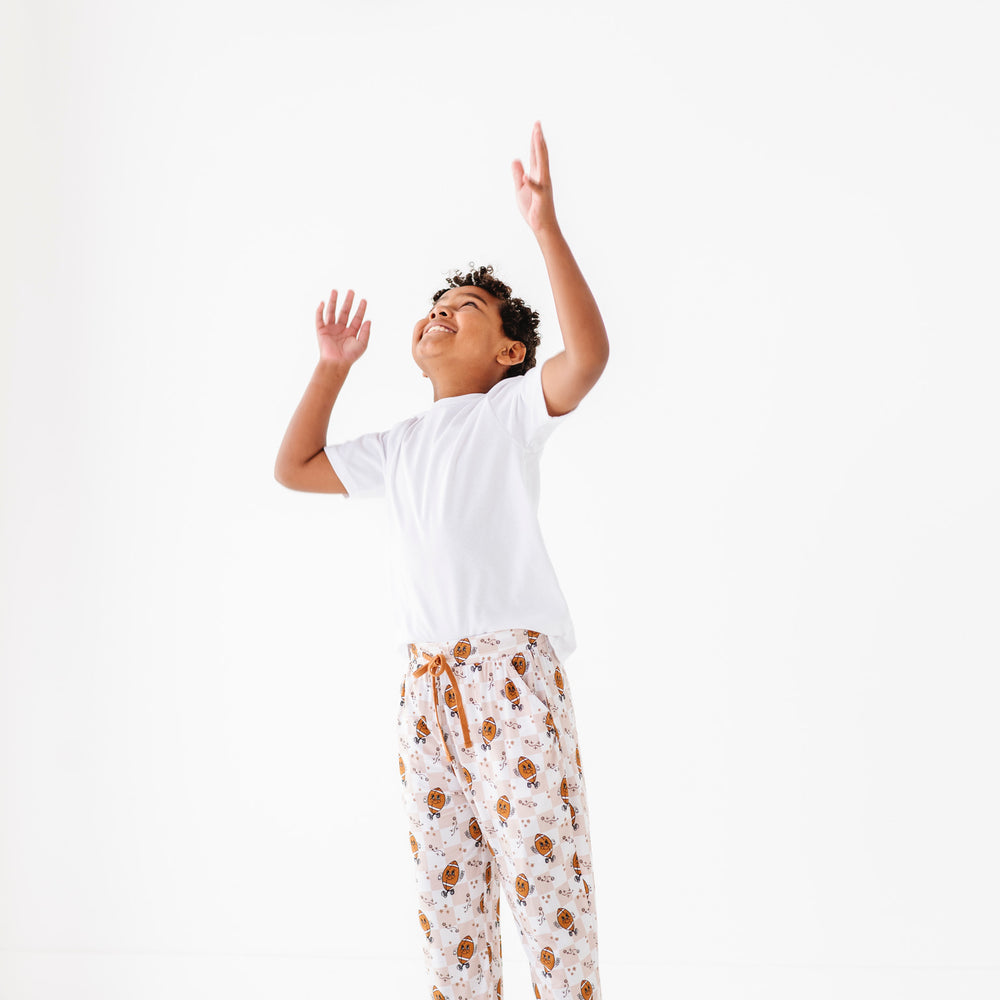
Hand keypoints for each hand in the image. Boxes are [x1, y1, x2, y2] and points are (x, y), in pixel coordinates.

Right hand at [315, 288, 370, 365]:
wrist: (337, 362)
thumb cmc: (350, 356)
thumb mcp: (362, 344)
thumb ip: (366, 332)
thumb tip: (369, 320)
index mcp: (351, 332)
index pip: (356, 318)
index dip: (360, 309)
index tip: (364, 300)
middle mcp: (341, 329)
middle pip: (345, 312)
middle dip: (348, 301)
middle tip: (351, 291)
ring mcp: (331, 329)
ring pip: (332, 312)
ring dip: (333, 301)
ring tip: (335, 291)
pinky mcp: (321, 330)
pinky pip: (319, 318)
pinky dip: (320, 310)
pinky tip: (322, 302)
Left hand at [512, 120, 558, 235]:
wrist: (542, 226)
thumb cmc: (533, 208)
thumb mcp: (520, 189)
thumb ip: (518, 174)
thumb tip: (515, 159)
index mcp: (537, 175)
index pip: (535, 154)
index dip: (535, 140)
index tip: (536, 125)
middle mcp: (542, 177)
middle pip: (540, 155)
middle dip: (538, 139)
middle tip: (538, 124)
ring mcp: (543, 187)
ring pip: (542, 165)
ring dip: (539, 151)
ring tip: (536, 137)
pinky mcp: (541, 198)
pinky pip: (536, 189)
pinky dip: (531, 183)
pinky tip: (526, 176)